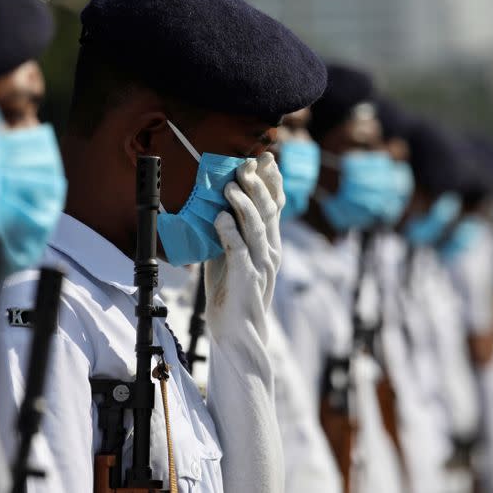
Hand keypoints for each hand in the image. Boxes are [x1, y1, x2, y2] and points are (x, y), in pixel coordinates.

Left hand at [205, 152, 284, 342]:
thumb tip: (216, 207)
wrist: (239, 334)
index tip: (265, 158)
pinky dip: (229, 232)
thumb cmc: (232, 295)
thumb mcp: (230, 258)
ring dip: (244, 204)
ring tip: (231, 186)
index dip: (272, 181)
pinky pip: (238, 251)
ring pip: (256, 227)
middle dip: (258, 184)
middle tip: (246, 163)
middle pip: (268, 211)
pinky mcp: (246, 278)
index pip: (276, 207)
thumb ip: (228, 234)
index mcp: (269, 244)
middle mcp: (270, 251)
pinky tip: (220, 218)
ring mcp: (260, 265)